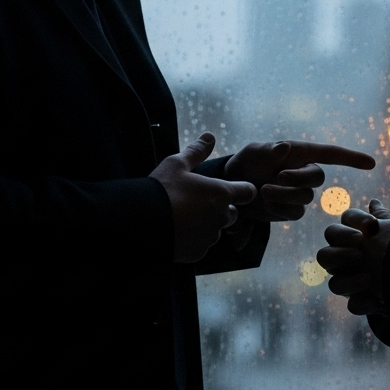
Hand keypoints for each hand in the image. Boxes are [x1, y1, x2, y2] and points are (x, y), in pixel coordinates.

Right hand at [150, 133, 256, 262]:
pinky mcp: (198, 253)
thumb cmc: (162, 189)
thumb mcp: (176, 164)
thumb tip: (210, 136)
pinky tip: (176, 232)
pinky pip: (201, 246)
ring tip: (182, 218)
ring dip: (205, 225)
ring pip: (214, 231)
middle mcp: (221, 217)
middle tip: (195, 203)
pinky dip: (192, 240)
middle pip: (231, 214)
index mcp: (221, 193)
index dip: (242, 190)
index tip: (232, 189)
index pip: (248, 192)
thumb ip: (196, 151)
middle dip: (219, 210)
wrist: (142, 222)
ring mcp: (210, 237)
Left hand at [224, 140, 375, 222]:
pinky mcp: (291, 209)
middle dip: (298, 179)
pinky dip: (279, 208)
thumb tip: (285, 147)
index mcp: (300, 153)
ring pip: (305, 198)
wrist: (233, 186)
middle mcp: (304, 172)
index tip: (370, 163)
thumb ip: (268, 151)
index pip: (330, 154)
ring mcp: (300, 192)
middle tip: (276, 177)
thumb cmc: (246, 163)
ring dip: (283, 195)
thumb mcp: (253, 153)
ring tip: (262, 190)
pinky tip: (265, 202)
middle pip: (317, 178)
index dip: (351, 158)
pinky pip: (294, 212)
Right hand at [318, 198, 389, 314]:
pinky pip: (354, 305)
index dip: (356, 221)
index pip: (346, 219)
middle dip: (341, 247)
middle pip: (327, 249)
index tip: (374, 227)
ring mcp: (349, 281)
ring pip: (333, 283)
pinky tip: (377, 299)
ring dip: (347, 279)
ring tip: (368, 278)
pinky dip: (364, 302)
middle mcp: (345, 256)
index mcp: (355, 234)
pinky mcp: (359, 302)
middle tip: (360, 249)